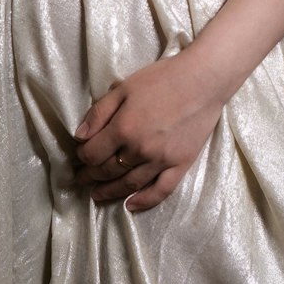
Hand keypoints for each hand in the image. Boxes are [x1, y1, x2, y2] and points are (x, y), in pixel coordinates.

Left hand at [72, 47, 223, 211]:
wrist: (204, 81)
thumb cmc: (163, 79)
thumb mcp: (124, 88)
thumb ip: (99, 113)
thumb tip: (79, 136)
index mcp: (123, 128)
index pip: (93, 153)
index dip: (82, 157)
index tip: (80, 157)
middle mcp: (139, 149)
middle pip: (108, 171)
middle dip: (91, 176)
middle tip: (82, 178)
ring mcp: (161, 160)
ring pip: (129, 184)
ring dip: (110, 191)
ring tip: (97, 194)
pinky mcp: (181, 165)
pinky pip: (161, 190)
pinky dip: (144, 200)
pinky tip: (130, 205)